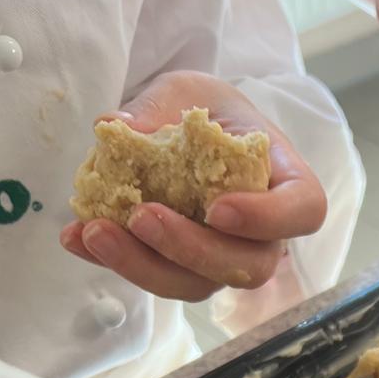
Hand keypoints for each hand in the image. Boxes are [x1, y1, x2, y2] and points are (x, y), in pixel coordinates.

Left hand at [60, 72, 326, 303]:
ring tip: (94, 232)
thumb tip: (118, 128)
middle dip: (190, 249)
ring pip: (197, 285)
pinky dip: (112, 261)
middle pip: (247, 266)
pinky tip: (75, 238)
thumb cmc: (205, 110)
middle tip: (141, 216)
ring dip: (142, 265)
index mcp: (285, 181)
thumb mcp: (188, 92)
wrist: (185, 131)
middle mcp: (263, 234)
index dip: (268, 220)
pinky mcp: (180, 269)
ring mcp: (222, 258)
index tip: (218, 208)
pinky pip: (153, 277)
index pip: (302, 211)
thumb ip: (162, 108)